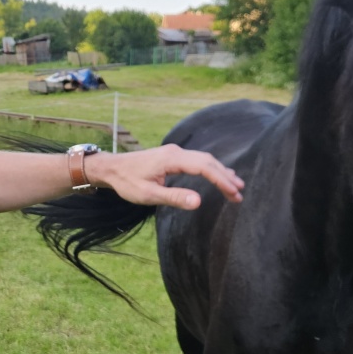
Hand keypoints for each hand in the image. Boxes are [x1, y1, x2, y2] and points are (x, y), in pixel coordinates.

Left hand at [84, 145, 243, 209]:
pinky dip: (211, 168)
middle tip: (240, 194)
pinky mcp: (173, 156)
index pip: (204, 167)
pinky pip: (198, 160)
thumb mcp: (149, 195)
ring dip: (221, 172)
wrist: (112, 168)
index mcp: (172, 159)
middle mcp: (176, 152)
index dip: (221, 180)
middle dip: (226, 177)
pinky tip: (219, 175)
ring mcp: (175, 152)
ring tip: (237, 186)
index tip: (234, 193)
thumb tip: (199, 201)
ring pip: (204, 159)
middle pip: (208, 161)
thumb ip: (174, 197)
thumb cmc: (127, 183)